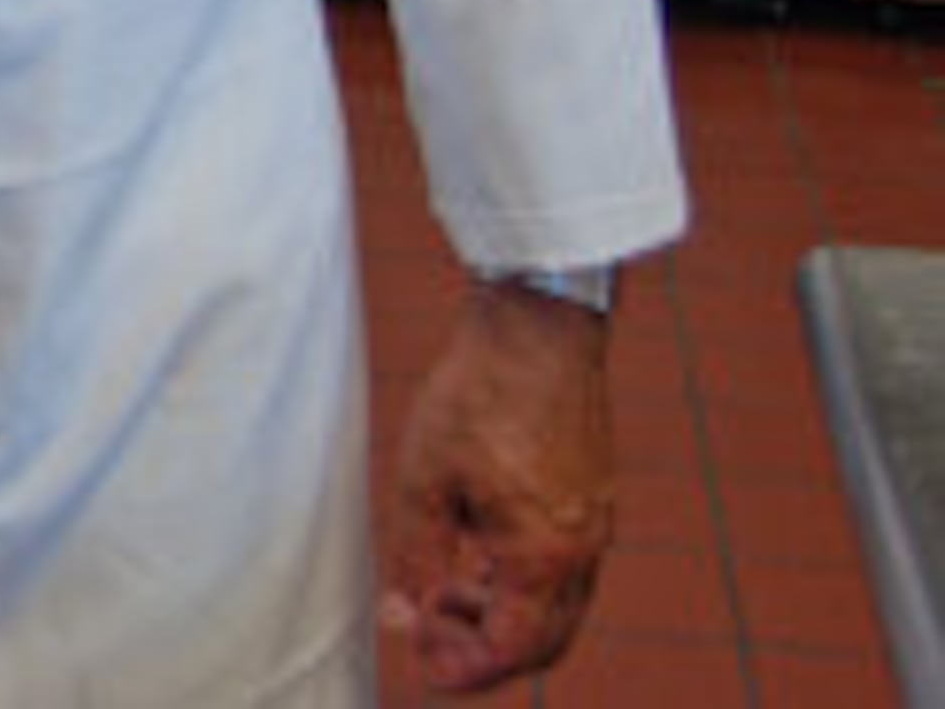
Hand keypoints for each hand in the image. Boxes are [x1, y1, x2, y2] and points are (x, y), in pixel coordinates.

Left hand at [379, 280, 617, 692]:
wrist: (536, 328)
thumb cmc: (479, 396)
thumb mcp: (424, 482)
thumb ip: (417, 558)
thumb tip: (404, 616)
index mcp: (543, 557)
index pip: (512, 649)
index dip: (464, 669)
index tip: (421, 664)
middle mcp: (581, 551)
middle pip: (542, 640)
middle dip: (484, 651)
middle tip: (428, 636)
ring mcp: (593, 525)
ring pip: (554, 606)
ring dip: (500, 614)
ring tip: (440, 592)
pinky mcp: (590, 498)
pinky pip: (560, 567)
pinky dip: (518, 580)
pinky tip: (473, 552)